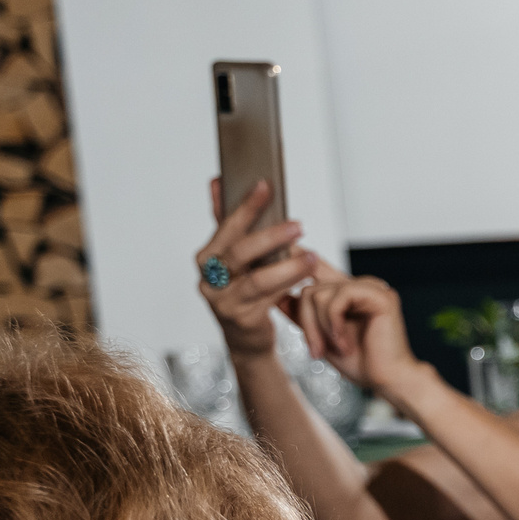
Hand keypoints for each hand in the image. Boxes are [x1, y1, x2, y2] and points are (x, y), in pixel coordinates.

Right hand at [197, 177, 322, 360]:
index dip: (245, 206)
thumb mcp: (236, 259)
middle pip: (238, 252)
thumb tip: (218, 181)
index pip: (226, 227)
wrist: (246, 338)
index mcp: (206, 258)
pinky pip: (269, 299)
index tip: (265, 185)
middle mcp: (208, 279)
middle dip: (270, 236)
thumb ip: (229, 224)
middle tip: (298, 225)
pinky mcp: (241, 319)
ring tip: (312, 256)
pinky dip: (289, 286)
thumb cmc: (244, 291)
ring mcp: (223, 301)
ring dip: (288, 266)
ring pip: (257, 279)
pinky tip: (306, 277)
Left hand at [291, 270, 430, 402]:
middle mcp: (359, 284)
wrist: (388, 381)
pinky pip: (338, 299)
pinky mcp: (379, 295)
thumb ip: (303, 316)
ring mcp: (370, 287)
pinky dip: (333, 325)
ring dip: (319, 328)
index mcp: (347, 291)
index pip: (315, 266)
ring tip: (333, 349)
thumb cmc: (359, 362)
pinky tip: (344, 344)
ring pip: (319, 294)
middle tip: (315, 352)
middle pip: (309, 288)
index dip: (295, 257)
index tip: (279, 252)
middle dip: (306, 323)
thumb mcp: (320, 337)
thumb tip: (278, 297)